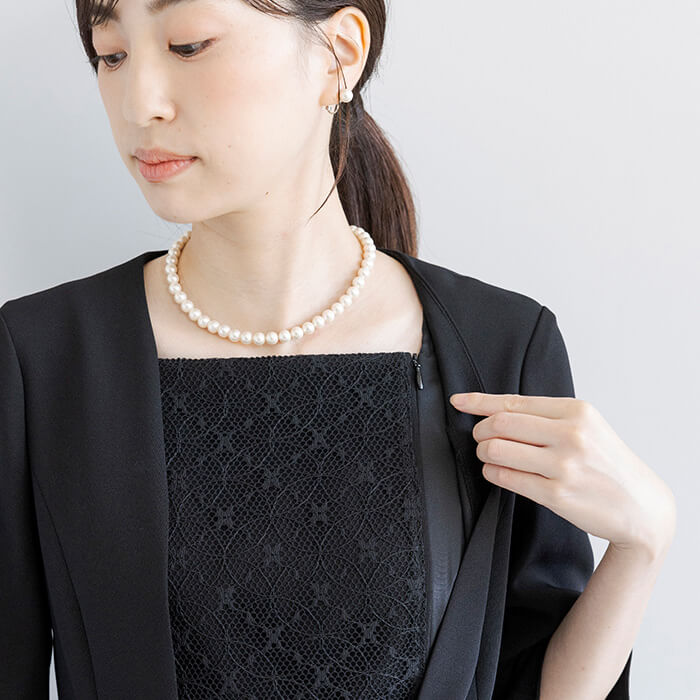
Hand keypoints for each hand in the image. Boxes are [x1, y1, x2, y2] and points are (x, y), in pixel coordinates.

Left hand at [449, 392, 675, 559]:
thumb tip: (495, 410)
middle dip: (480, 431)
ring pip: (498, 450)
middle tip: (479, 438)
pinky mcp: (556, 494)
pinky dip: (492, 472)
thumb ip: (545, 417)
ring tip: (489, 456)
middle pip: (500, 424)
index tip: (459, 401)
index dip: (479, 402)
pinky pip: (506, 477)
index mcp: (577, 411)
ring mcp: (564, 465)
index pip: (514, 402)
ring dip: (484, 453)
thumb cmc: (607, 464)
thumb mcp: (586, 428)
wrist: (641, 507)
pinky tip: (497, 472)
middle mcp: (571, 434)